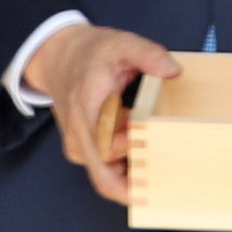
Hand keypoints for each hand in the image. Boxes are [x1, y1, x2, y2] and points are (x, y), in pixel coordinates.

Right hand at [24, 24, 179, 205]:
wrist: (58, 58)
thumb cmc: (92, 53)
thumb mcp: (121, 44)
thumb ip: (147, 54)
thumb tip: (172, 70)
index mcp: (87, 107)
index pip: (109, 146)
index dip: (135, 151)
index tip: (160, 143)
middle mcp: (79, 133)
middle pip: (106, 178)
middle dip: (138, 187)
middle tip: (170, 187)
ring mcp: (78, 146)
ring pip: (106, 180)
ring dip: (134, 182)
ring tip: (165, 175)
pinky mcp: (81, 151)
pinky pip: (104, 173)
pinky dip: (126, 174)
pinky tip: (149, 164)